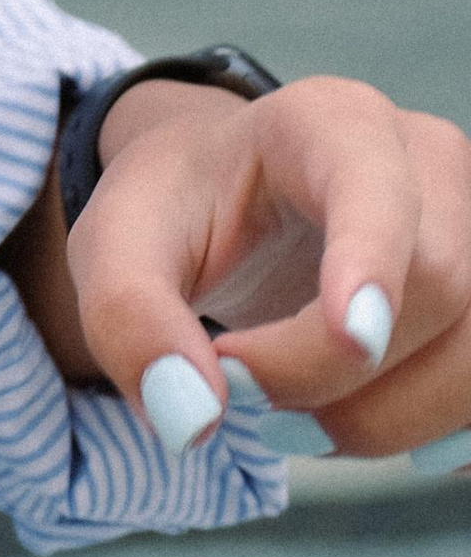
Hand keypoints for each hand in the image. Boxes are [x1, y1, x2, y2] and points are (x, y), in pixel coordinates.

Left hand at [65, 76, 470, 466]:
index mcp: (330, 121)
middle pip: (436, 286)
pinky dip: (429, 434)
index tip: (352, 339)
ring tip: (295, 414)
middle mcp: (426, 162)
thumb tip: (189, 416)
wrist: (230, 203)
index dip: (375, 261)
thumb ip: (129, 315)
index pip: (377, 185)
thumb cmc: (181, 212)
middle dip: (332, 372)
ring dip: (381, 421)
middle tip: (241, 388)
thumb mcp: (121, 241)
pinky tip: (361, 418)